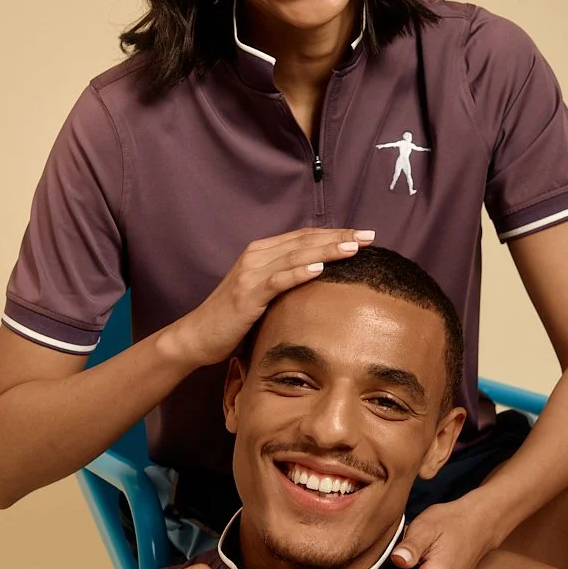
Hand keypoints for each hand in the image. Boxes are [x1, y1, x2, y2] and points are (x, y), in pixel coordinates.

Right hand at [162, 227, 374, 370]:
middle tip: (370, 235)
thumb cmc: (233, 318)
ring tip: (353, 247)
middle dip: (339, 236)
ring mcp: (251, 274)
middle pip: (305, 240)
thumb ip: (286, 281)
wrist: (197, 336)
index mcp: (262, 252)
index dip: (335, 232)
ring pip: (295, 255)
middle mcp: (256, 256)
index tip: (364, 234)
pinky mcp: (247, 294)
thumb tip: (321, 280)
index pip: (305, 236)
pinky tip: (320, 268)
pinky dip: (299, 272)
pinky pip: (277, 280)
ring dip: (326, 250)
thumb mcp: (263, 293)